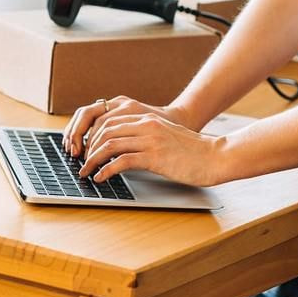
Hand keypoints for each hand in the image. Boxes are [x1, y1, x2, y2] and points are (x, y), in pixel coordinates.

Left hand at [75, 108, 225, 186]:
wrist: (215, 157)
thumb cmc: (193, 151)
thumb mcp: (166, 136)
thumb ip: (145, 136)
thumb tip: (122, 149)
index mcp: (148, 118)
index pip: (108, 120)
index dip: (92, 135)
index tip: (86, 149)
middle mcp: (147, 125)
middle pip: (104, 130)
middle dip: (88, 148)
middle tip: (82, 162)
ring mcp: (151, 140)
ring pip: (109, 145)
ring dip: (92, 161)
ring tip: (86, 172)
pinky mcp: (155, 157)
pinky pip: (121, 161)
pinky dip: (106, 171)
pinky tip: (101, 178)